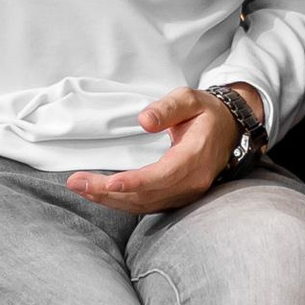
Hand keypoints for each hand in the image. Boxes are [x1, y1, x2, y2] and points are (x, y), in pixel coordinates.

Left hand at [67, 88, 240, 214]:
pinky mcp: (176, 197)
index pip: (163, 175)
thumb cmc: (205, 113)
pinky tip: (99, 193)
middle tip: (76, 183)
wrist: (228, 129)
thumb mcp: (189, 99)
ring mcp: (185, 193)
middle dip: (108, 193)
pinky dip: (120, 202)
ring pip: (143, 205)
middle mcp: (192, 182)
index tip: (109, 182)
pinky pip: (146, 205)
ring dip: (109, 200)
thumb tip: (144, 121)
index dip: (135, 182)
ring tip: (80, 188)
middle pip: (147, 196)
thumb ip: (167, 108)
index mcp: (195, 157)